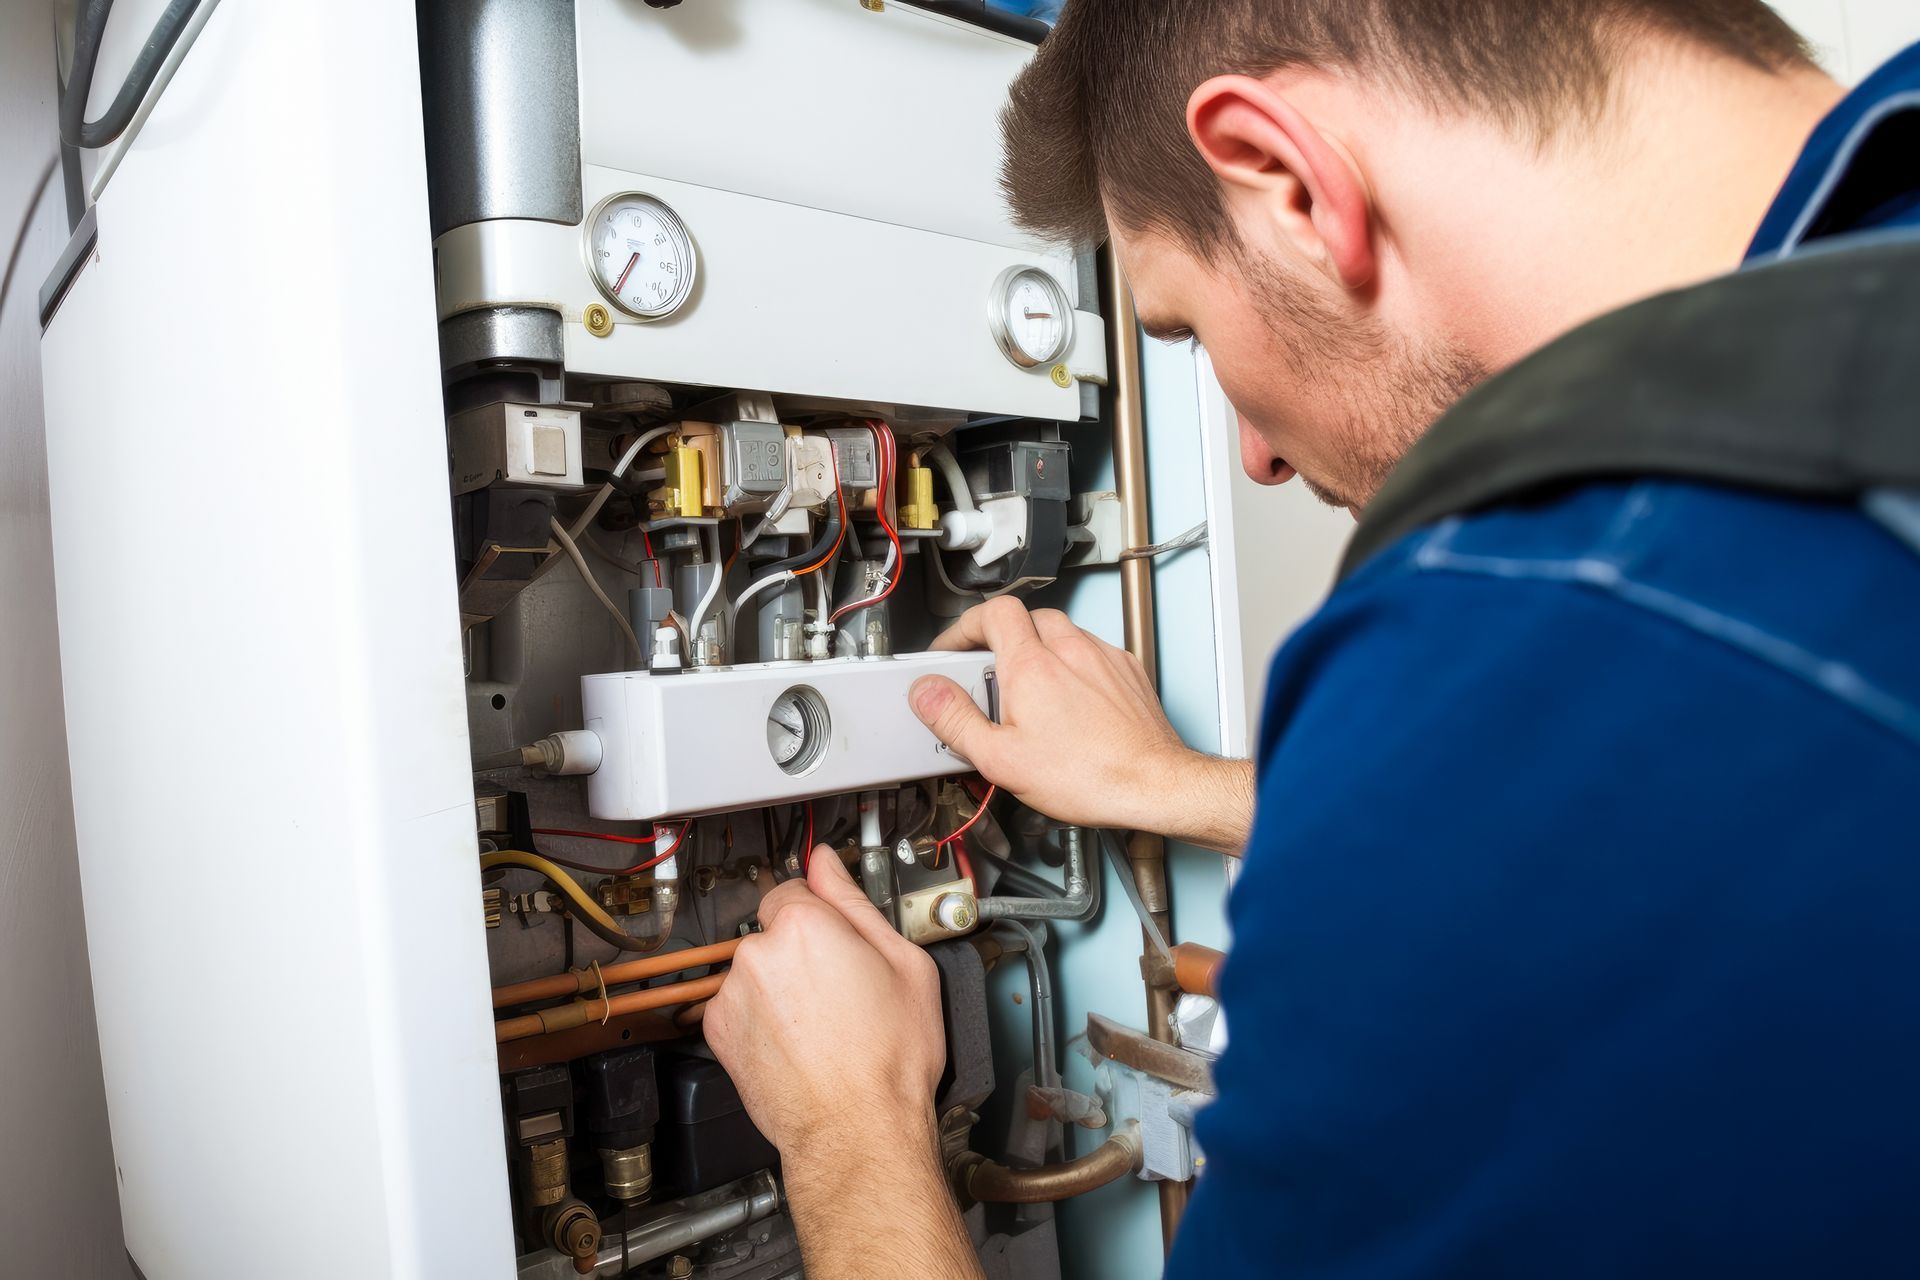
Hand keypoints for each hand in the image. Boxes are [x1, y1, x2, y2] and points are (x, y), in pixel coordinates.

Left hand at [705, 850, 982, 1278]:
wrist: (856, 1131)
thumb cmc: (888, 1059)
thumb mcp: (905, 964)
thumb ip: (855, 901)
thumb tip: (828, 864)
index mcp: (805, 925)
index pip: (796, 888)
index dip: (820, 913)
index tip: (835, 936)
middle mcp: (759, 953)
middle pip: (776, 932)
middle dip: (803, 953)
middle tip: (841, 989)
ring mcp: (733, 994)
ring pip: (758, 971)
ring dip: (780, 986)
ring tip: (821, 1025)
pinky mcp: (719, 1032)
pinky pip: (740, 1006)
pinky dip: (761, 1018)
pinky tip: (797, 1043)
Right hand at [910, 598, 1254, 851]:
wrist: (1154, 785)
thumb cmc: (1089, 776)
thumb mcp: (1000, 759)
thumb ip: (955, 720)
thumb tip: (925, 692)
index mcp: (1032, 665)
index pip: (992, 613)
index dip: (965, 626)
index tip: (953, 649)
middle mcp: (1070, 650)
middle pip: (1026, 617)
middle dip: (1001, 638)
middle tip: (987, 670)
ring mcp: (1103, 657)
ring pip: (1062, 631)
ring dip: (1039, 648)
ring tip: (1029, 687)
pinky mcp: (1128, 671)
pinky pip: (1092, 650)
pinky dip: (1073, 663)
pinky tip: (1070, 698)